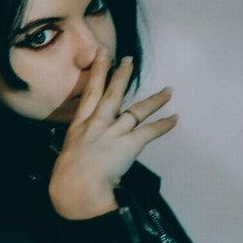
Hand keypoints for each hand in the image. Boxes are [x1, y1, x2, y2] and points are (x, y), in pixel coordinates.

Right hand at [49, 51, 177, 219]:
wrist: (76, 186)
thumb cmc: (68, 175)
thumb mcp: (69, 150)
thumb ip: (80, 140)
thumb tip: (86, 141)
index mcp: (80, 124)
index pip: (90, 92)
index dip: (97, 72)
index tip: (102, 55)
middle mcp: (97, 123)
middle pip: (112, 94)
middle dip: (121, 75)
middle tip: (129, 59)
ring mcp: (114, 132)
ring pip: (137, 111)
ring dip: (155, 100)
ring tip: (168, 90)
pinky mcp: (128, 144)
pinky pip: (150, 132)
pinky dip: (164, 125)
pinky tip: (175, 118)